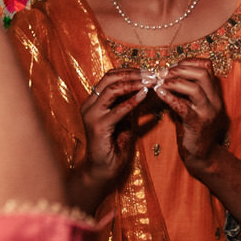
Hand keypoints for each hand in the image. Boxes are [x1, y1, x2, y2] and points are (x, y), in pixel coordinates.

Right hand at [74, 65, 161, 206]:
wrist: (104, 169)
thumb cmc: (114, 145)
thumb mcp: (124, 119)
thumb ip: (130, 103)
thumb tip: (147, 87)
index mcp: (94, 101)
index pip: (110, 76)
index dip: (129, 71)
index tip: (148, 71)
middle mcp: (89, 105)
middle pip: (109, 78)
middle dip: (132, 74)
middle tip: (151, 74)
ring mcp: (91, 115)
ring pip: (111, 90)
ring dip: (133, 84)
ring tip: (150, 83)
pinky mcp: (98, 127)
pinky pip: (117, 110)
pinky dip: (131, 101)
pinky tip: (144, 96)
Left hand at [155, 58, 233, 175]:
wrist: (202, 153)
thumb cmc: (193, 127)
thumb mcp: (192, 104)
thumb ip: (184, 90)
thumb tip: (165, 74)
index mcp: (215, 92)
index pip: (207, 66)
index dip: (188, 62)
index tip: (172, 66)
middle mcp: (215, 100)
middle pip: (203, 73)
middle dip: (180, 69)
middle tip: (163, 73)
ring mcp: (208, 112)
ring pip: (195, 88)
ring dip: (174, 82)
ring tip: (160, 83)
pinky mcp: (198, 124)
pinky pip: (183, 107)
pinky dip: (170, 97)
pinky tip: (159, 93)